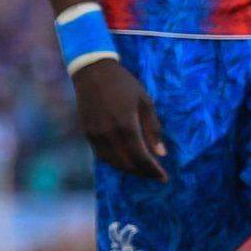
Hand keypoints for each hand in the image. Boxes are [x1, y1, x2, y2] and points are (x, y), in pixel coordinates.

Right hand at [73, 60, 167, 180]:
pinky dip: (115, 161)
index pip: (140, 157)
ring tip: (143, 169)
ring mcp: (95, 135)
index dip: (152, 170)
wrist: (93, 72)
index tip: (163, 178)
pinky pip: (102, 155)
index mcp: (125, 125)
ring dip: (128, 169)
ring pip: (112, 162)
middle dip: (142, 172)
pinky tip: (126, 160)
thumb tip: (161, 153)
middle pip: (126, 163)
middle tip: (155, 175)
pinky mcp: (87, 133)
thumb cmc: (124, 85)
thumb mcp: (145, 102)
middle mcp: (108, 134)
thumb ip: (153, 129)